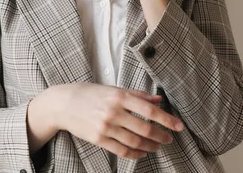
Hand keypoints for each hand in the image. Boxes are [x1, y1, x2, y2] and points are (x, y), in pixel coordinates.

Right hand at [53, 82, 183, 158]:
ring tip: (158, 146)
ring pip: (135, 141)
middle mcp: (114, 112)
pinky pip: (121, 150)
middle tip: (170, 138)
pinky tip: (143, 152)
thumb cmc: (91, 93)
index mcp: (120, 96)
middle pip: (144, 128)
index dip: (166, 119)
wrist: (63, 104)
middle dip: (161, 135)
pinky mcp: (98, 139)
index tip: (179, 126)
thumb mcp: (114, 89)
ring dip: (150, 145)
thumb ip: (137, 95)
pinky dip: (135, 153)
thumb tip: (158, 99)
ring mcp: (105, 127)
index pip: (149, 110)